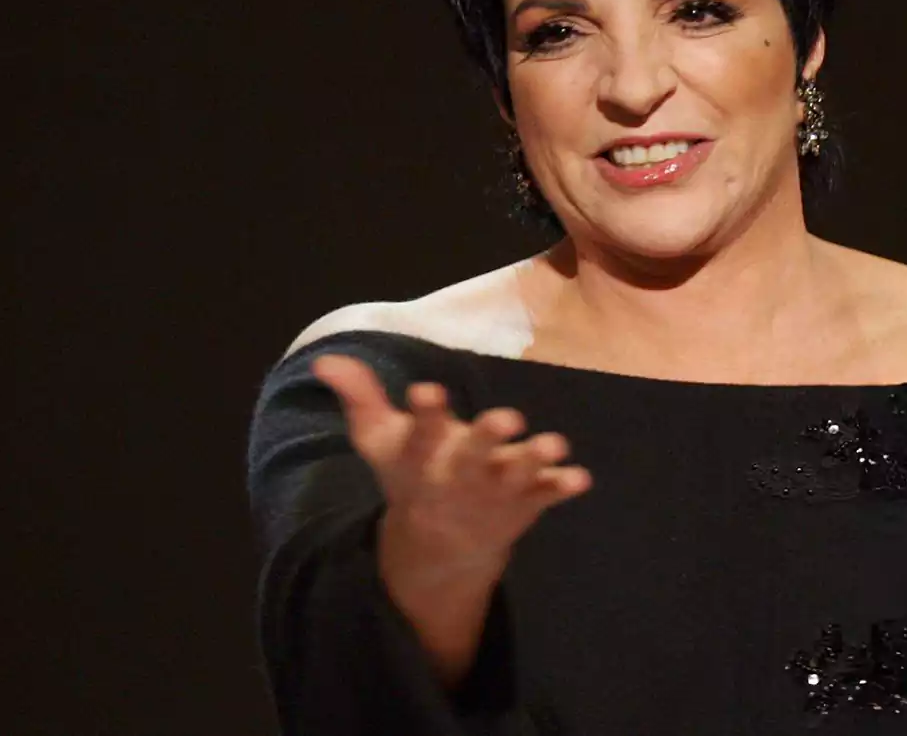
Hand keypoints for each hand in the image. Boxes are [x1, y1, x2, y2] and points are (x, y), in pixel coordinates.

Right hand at [312, 354, 592, 578]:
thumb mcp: (379, 441)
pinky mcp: (525, 501)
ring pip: (517, 476)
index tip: (428, 390)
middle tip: (507, 418)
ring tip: (555, 444)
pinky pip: (546, 495)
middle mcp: (460, 476)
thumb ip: (360, 398)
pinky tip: (581, 478)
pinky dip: (562, 487)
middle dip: (489, 439)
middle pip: (473, 458)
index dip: (425, 414)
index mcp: (423, 459)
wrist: (439, 546)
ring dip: (536, 460)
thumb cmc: (412, 476)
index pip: (420, 435)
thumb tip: (324, 359)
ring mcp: (496, 491)